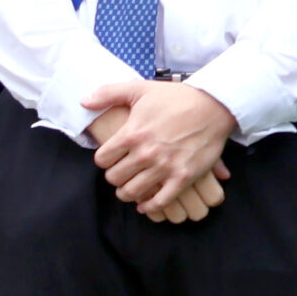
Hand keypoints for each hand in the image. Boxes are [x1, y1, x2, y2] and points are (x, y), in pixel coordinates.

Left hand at [86, 80, 236, 216]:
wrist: (213, 106)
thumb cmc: (175, 97)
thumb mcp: (138, 89)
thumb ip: (107, 94)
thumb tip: (83, 102)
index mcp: (132, 134)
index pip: (102, 159)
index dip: (103, 160)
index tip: (109, 159)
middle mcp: (145, 153)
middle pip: (114, 178)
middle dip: (114, 176)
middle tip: (119, 173)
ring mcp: (165, 167)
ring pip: (133, 191)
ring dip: (127, 192)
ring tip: (128, 188)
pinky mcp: (184, 177)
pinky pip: (162, 201)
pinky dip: (150, 206)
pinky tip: (145, 204)